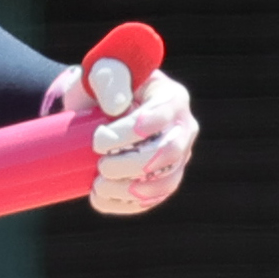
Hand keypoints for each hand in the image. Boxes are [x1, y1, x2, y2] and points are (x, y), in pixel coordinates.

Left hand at [54, 64, 198, 216]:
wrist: (95, 112)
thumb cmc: (100, 89)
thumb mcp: (100, 73)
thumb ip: (109, 79)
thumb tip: (117, 107)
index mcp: (172, 97)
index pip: (160, 117)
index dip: (129, 133)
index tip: (97, 141)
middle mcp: (183, 128)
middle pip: (168, 153)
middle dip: (131, 164)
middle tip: (101, 166)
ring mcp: (177, 158)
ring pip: (165, 182)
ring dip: (129, 190)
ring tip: (98, 186)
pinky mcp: (163, 180)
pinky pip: (153, 200)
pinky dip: (126, 204)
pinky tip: (100, 199)